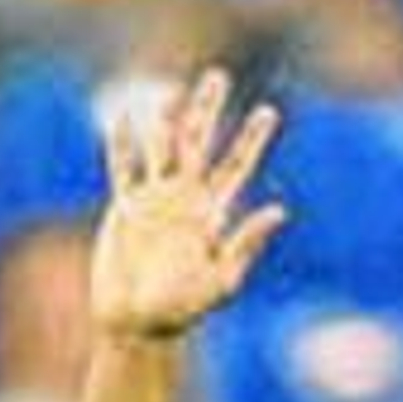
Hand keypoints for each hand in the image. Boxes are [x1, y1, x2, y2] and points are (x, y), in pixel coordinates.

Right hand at [91, 68, 286, 341]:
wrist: (136, 325)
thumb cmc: (181, 312)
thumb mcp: (221, 280)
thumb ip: (246, 244)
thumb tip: (281, 211)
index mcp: (211, 215)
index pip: (236, 168)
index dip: (252, 140)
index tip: (269, 112)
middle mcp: (184, 201)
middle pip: (198, 144)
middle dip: (208, 111)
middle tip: (219, 76)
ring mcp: (154, 202)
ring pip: (161, 147)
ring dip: (165, 118)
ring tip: (172, 90)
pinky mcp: (125, 209)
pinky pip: (122, 168)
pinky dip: (121, 143)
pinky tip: (123, 117)